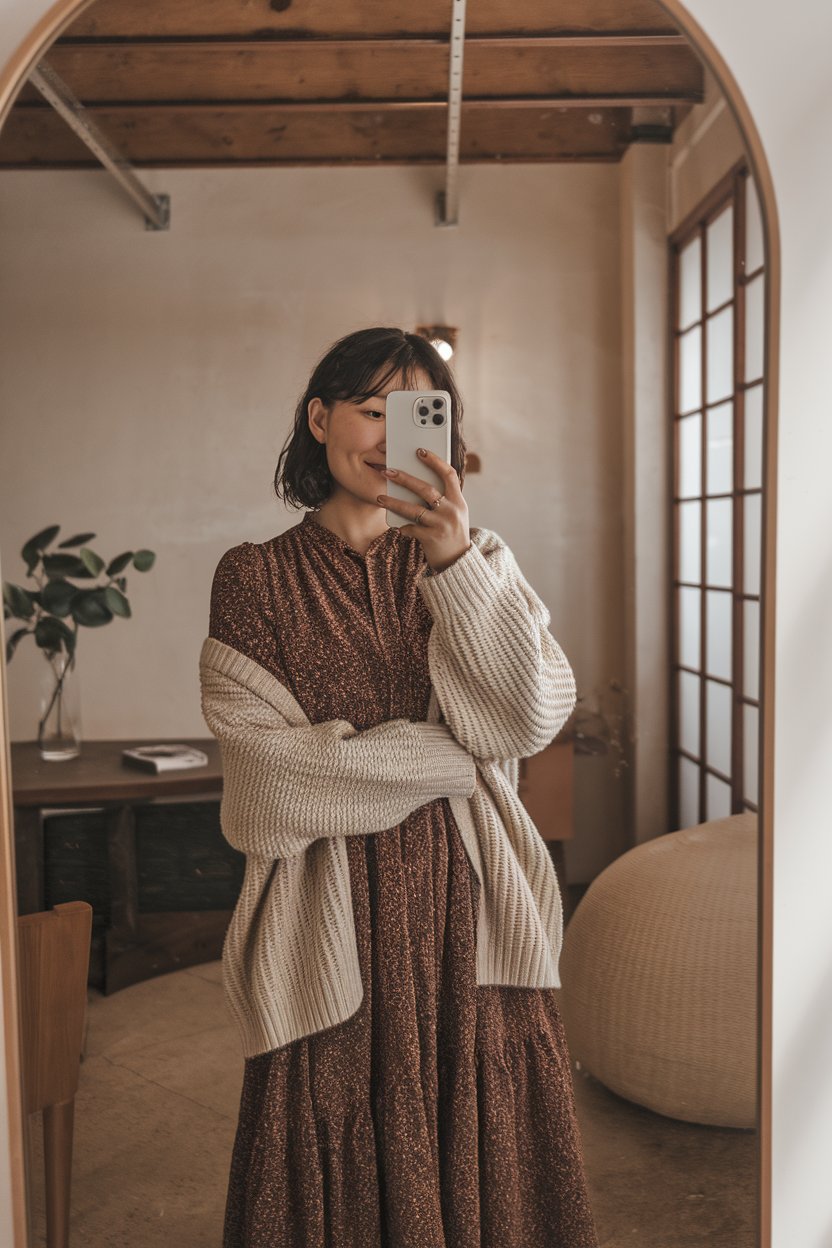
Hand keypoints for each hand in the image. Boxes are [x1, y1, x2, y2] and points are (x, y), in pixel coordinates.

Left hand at [376, 448, 470, 573]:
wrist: (458, 561)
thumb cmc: (452, 532)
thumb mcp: (455, 513)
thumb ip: (443, 497)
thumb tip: (417, 480)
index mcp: (459, 501)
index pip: (448, 474)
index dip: (434, 461)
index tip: (420, 451)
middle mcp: (452, 510)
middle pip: (425, 488)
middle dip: (404, 478)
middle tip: (387, 471)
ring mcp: (441, 524)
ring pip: (413, 509)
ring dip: (394, 502)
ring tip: (379, 498)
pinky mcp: (432, 538)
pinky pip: (411, 528)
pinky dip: (402, 527)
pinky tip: (397, 527)